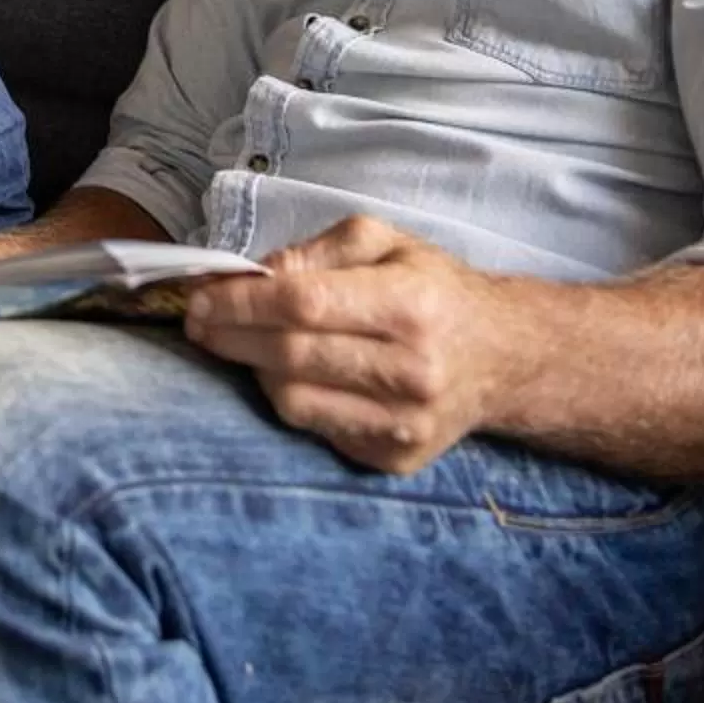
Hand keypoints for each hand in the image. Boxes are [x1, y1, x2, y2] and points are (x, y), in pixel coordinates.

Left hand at [182, 216, 524, 474]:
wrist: (505, 357)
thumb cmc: (434, 291)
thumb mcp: (384, 244)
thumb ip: (315, 251)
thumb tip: (253, 276)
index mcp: (410, 305)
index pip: (304, 305)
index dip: (242, 302)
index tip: (201, 296)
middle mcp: (413, 370)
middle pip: (292, 356)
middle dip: (230, 336)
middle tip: (198, 320)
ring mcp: (405, 423)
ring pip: (295, 403)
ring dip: (254, 371)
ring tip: (245, 344)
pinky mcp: (396, 458)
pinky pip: (317, 431)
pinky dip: (292, 400)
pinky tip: (291, 375)